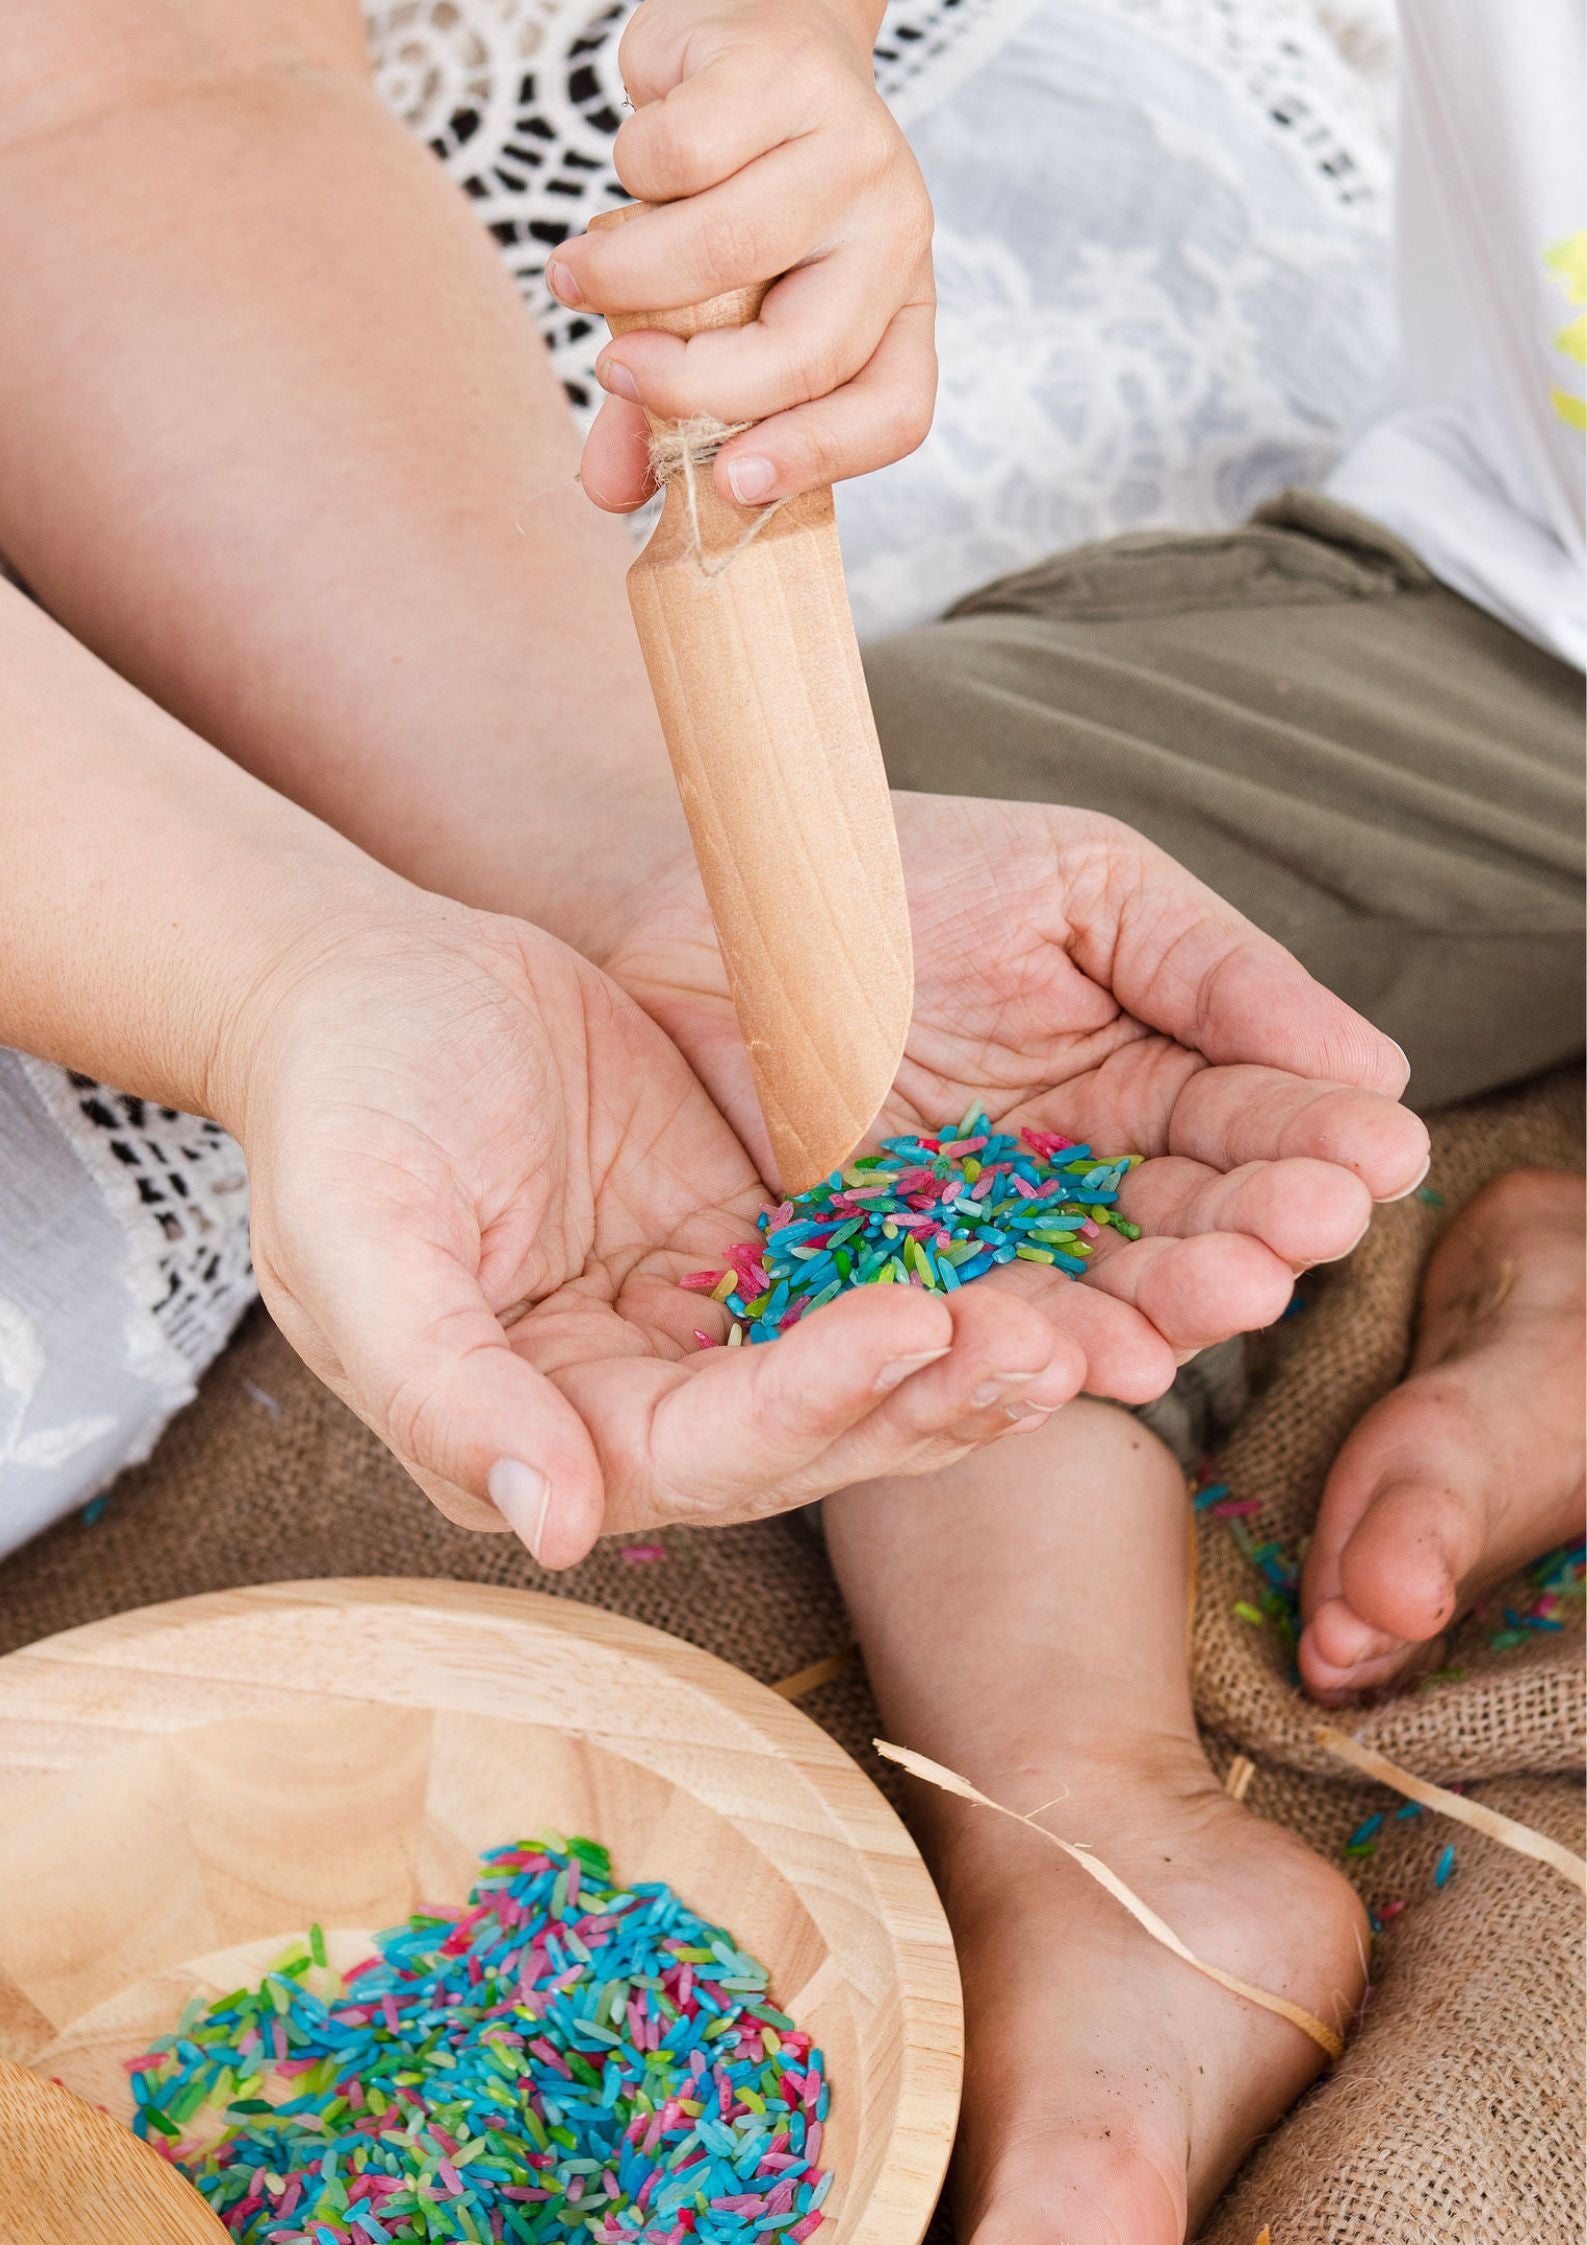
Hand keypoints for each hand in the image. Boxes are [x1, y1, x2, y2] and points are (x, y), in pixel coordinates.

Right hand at [227, 895, 1088, 1562]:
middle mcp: (647, 1409)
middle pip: (816, 1431)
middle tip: (1052, 1344)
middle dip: (933, 1396)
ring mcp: (715, 1332)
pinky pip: (878, 1267)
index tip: (909, 1330)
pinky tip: (1056, 1246)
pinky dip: (962, 1266)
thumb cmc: (347, 1112)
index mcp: (549, 1433)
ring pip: (870, 1367)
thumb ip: (439, 1382)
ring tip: (1087, 1317)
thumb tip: (552, 1522)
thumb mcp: (359, 1238)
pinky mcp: (763, 1251)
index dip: (809, 1402)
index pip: (700, 1450)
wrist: (381, 996)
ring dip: (974, 1351)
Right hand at [558, 0, 935, 512]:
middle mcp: (894, 230)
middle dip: (690, 384)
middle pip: (806, 352)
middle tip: (615, 370)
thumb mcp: (714, 311)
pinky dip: (628, 174)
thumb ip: (669, 407)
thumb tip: (608, 490)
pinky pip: (677, 158)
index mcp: (899, 307)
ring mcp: (851, 145)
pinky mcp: (784, 72)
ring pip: (726, 251)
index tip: (727, 483)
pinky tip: (634, 163)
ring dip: (627, 276)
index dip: (816, 459)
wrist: (749, 31)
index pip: (894, 409)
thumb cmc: (733, 192)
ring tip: (578, 274)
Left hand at [605, 794, 1432, 1402]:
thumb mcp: (1084, 887)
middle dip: (1256, 1236)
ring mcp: (992, 1233)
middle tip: (1302, 1243)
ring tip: (1224, 1301)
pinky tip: (1103, 1352)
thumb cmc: (906, 867)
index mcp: (1149, 1071)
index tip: (1381, 1161)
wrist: (718, 893)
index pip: (1255, 1121)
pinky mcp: (891, 1279)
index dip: (1317, 1143)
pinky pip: (975, 1318)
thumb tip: (1376, 1068)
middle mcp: (1085, 1170)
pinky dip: (1038, 1340)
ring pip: (1103, 1287)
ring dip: (1172, 1305)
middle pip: (1194, 1222)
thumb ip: (1216, 972)